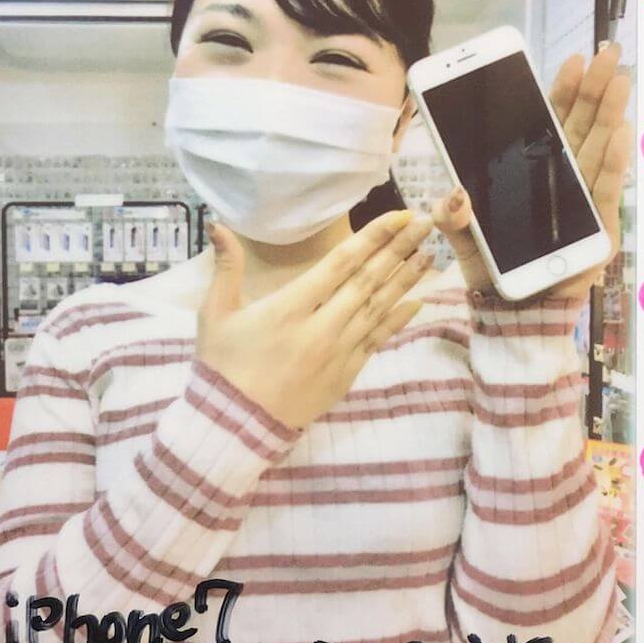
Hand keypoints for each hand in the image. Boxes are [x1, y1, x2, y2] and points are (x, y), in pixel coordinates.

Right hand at [196, 211, 432, 428]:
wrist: (236, 425)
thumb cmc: (223, 366)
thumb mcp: (215, 315)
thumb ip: (225, 268)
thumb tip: (218, 224)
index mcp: (289, 307)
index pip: (339, 263)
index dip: (371, 237)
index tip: (398, 217)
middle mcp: (320, 327)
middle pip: (367, 281)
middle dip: (398, 249)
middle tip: (425, 224)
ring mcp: (337, 353)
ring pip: (378, 309)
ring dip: (405, 280)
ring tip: (428, 254)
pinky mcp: (346, 375)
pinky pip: (377, 341)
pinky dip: (397, 320)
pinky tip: (417, 302)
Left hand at [432, 43, 632, 300]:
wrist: (513, 317)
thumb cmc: (491, 273)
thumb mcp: (462, 241)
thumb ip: (453, 218)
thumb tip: (453, 193)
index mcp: (531, 177)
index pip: (548, 127)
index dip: (561, 94)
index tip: (570, 61)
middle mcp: (559, 185)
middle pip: (579, 129)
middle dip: (593, 90)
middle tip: (607, 52)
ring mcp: (581, 205)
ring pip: (597, 151)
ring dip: (609, 114)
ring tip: (618, 79)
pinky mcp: (596, 231)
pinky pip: (605, 191)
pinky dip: (613, 162)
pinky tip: (620, 131)